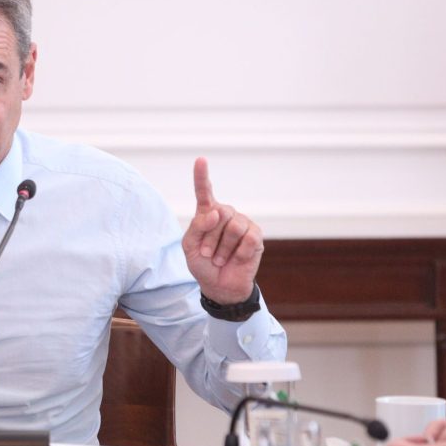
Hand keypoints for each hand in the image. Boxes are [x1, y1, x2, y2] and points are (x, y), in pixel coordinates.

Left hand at [181, 157, 262, 303]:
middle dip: (210, 237)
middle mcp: (226, 214)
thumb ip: (197, 226)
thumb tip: (215, 212)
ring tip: (220, 258)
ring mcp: (242, 223)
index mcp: (207, 214)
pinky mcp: (256, 235)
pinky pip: (247, 238)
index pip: (204, 192)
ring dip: (223, 248)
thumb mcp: (190, 247)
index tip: (200, 160)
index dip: (201, 176)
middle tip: (208, 253)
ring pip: (233, 226)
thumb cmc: (202, 264)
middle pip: (219, 213)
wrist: (219, 286)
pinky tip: (236, 258)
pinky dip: (238, 253)